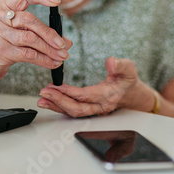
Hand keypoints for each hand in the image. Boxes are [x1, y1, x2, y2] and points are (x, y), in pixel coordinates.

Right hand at [0, 0, 72, 84]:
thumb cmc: (0, 44)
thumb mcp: (15, 32)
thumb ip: (37, 32)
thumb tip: (66, 41)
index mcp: (3, 7)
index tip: (57, 2)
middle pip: (30, 20)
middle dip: (50, 33)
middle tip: (63, 44)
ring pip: (30, 39)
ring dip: (49, 49)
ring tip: (62, 56)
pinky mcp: (0, 50)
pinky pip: (27, 54)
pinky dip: (43, 60)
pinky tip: (52, 63)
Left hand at [37, 57, 152, 116]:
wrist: (131, 93)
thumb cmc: (127, 80)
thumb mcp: (129, 69)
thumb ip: (120, 65)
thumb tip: (110, 61)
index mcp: (108, 96)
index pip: (86, 96)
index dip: (70, 92)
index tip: (56, 86)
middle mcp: (100, 107)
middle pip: (77, 109)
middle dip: (59, 101)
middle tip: (44, 93)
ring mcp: (93, 110)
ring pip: (72, 112)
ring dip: (56, 106)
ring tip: (42, 99)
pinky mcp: (88, 109)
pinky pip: (72, 110)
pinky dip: (59, 106)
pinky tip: (49, 101)